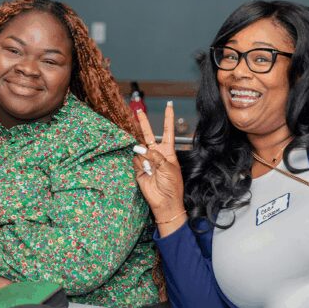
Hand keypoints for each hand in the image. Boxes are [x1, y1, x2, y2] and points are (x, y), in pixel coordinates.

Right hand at [132, 103, 186, 231]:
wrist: (164, 202)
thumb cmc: (172, 185)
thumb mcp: (169, 168)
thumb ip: (155, 156)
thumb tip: (140, 148)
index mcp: (168, 151)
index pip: (168, 131)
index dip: (168, 119)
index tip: (169, 106)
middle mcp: (157, 154)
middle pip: (149, 134)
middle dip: (144, 123)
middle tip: (138, 111)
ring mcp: (147, 161)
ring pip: (140, 149)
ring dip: (144, 155)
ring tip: (152, 169)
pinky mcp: (138, 169)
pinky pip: (136, 161)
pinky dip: (141, 165)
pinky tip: (147, 172)